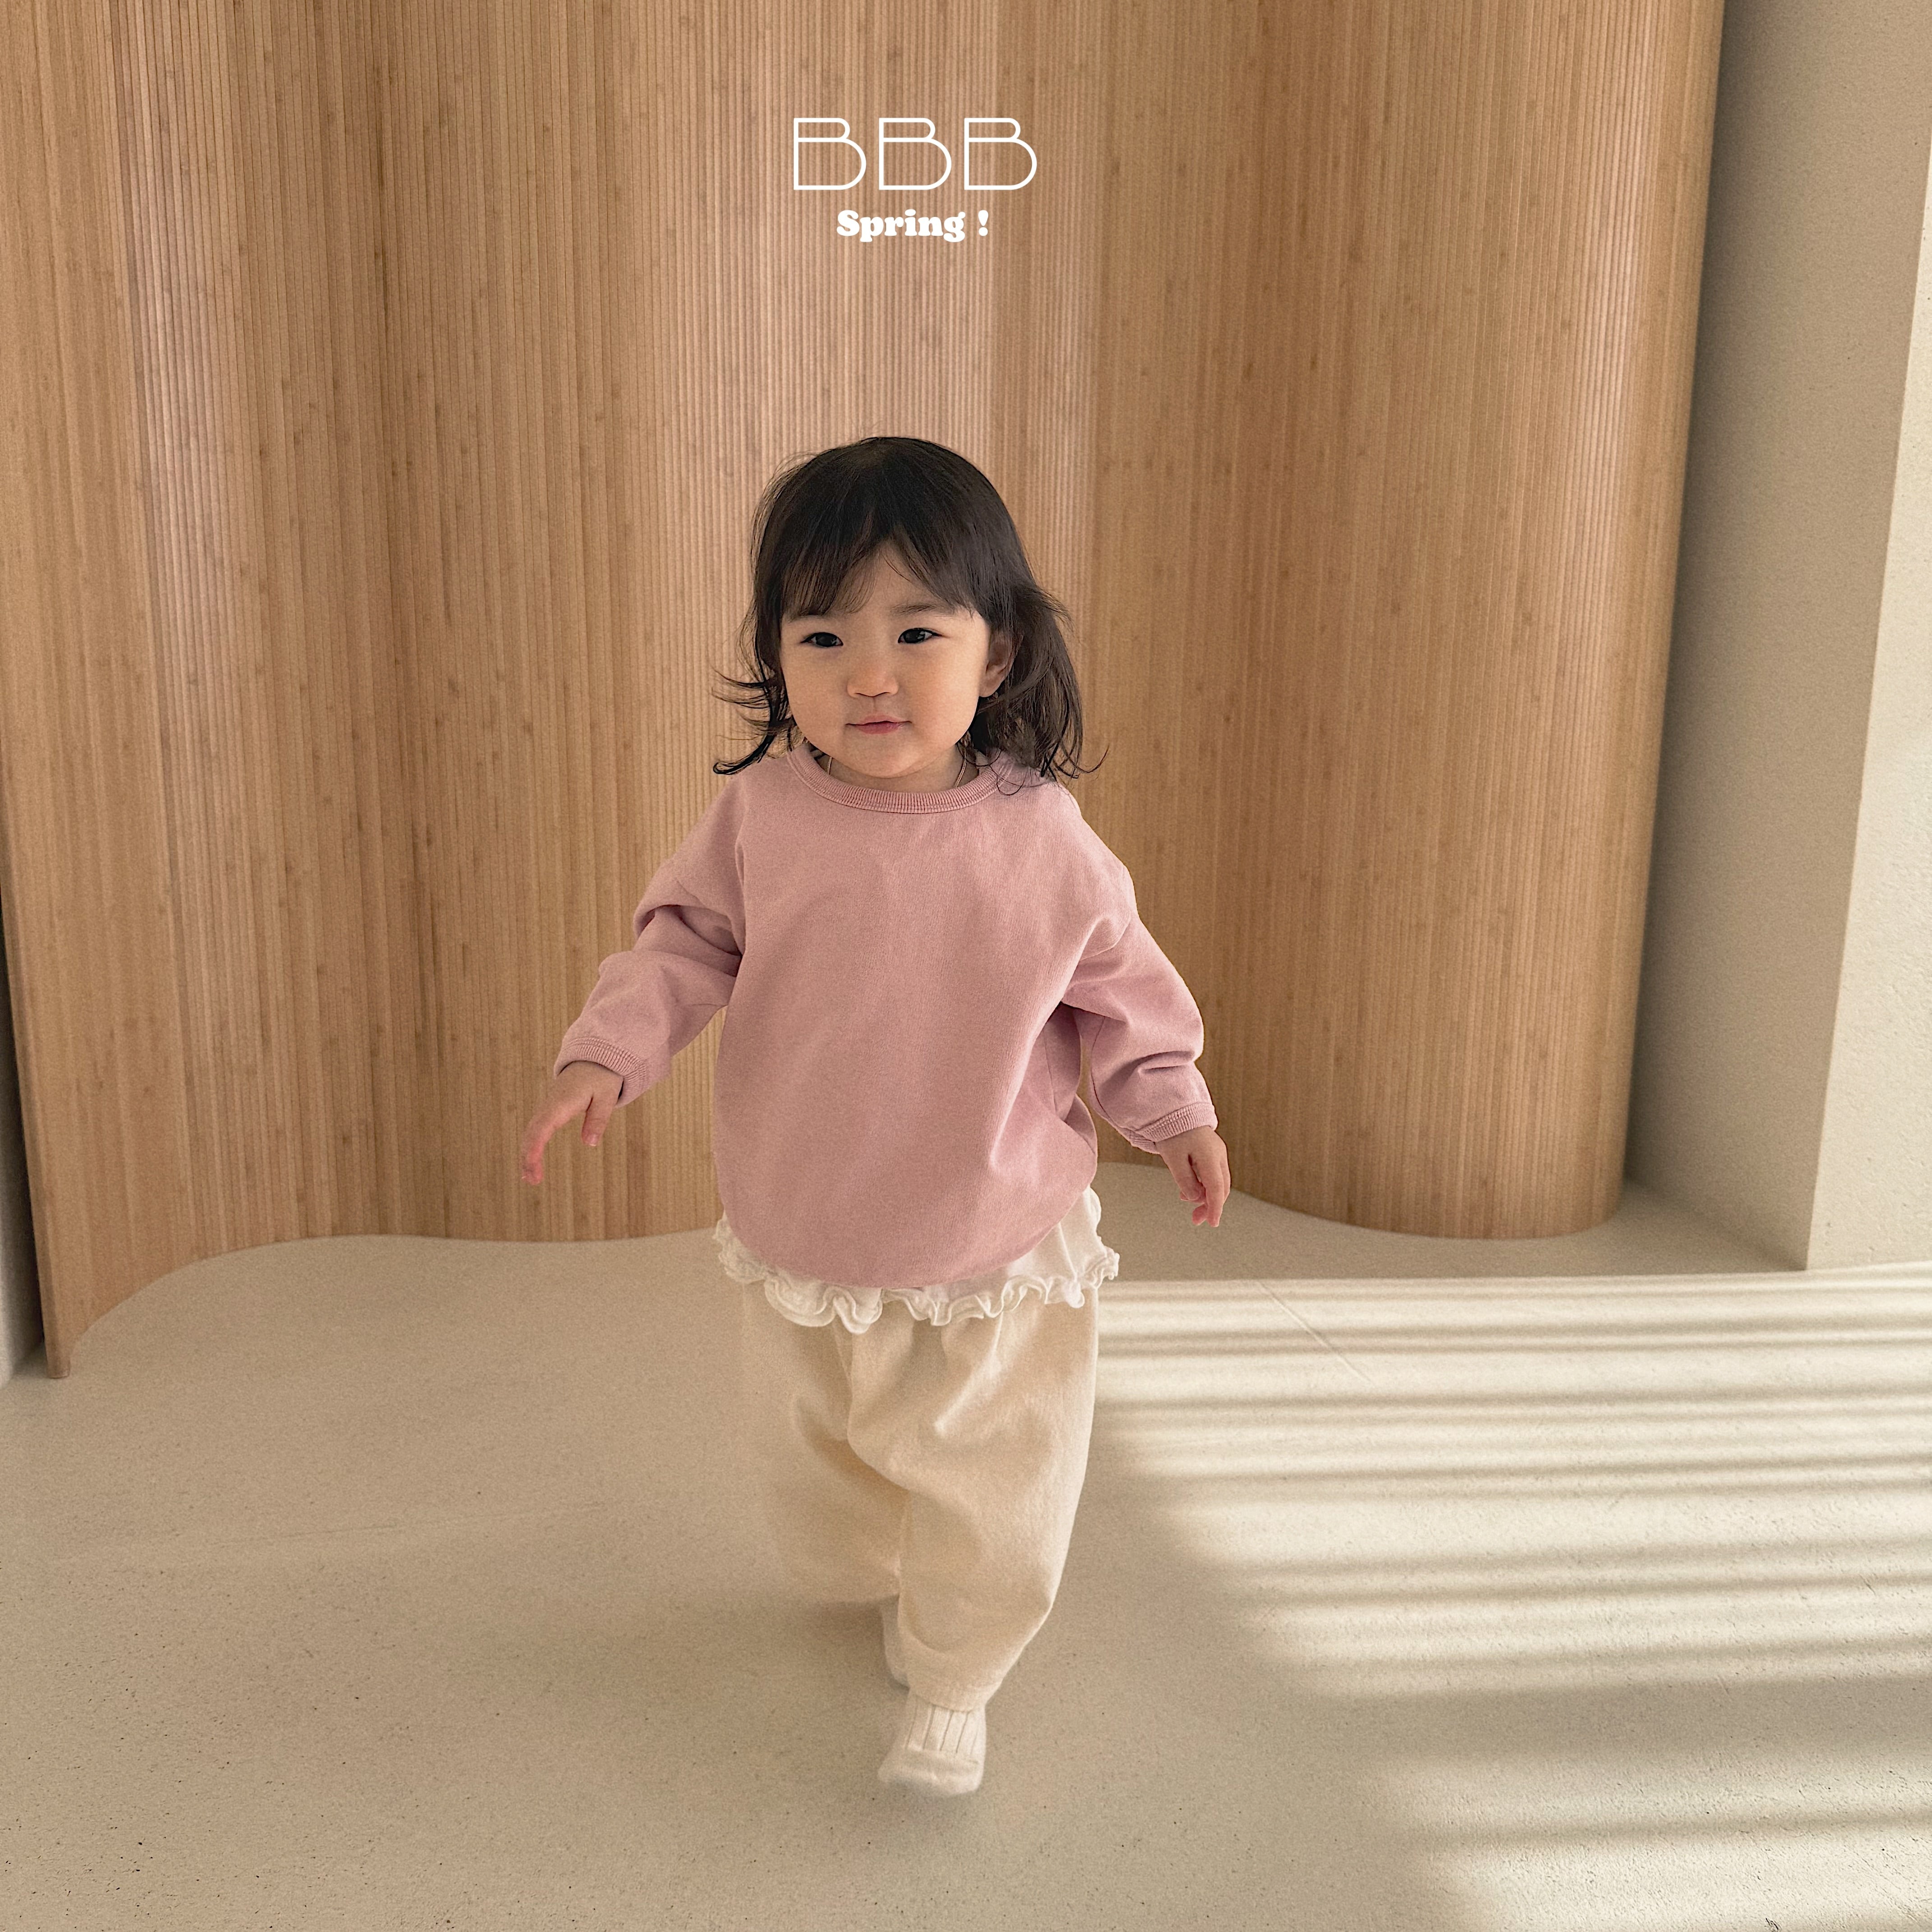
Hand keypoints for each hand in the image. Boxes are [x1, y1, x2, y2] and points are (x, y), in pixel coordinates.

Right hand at [520, 1060, 622, 1184]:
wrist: (594, 1059)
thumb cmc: (601, 1077)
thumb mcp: (606, 1097)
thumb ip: (598, 1118)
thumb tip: (589, 1143)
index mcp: (561, 1103)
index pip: (541, 1129)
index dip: (534, 1150)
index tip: (533, 1169)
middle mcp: (549, 1106)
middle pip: (531, 1133)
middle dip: (528, 1157)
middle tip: (531, 1181)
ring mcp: (547, 1108)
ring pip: (531, 1132)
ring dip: (528, 1154)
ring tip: (530, 1179)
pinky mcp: (550, 1110)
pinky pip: (537, 1129)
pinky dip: (532, 1145)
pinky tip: (533, 1161)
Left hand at [1155, 1126, 1228, 1227]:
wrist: (1175, 1111)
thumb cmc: (1172, 1131)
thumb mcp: (1173, 1158)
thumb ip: (1184, 1180)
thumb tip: (1194, 1198)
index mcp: (1210, 1156)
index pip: (1217, 1188)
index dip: (1215, 1207)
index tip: (1212, 1223)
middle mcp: (1219, 1155)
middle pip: (1221, 1188)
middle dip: (1210, 1205)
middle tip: (1196, 1219)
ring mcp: (1217, 1154)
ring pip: (1218, 1183)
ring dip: (1205, 1196)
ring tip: (1186, 1200)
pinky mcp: (1212, 1154)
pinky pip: (1212, 1175)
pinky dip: (1203, 1186)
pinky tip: (1189, 1190)